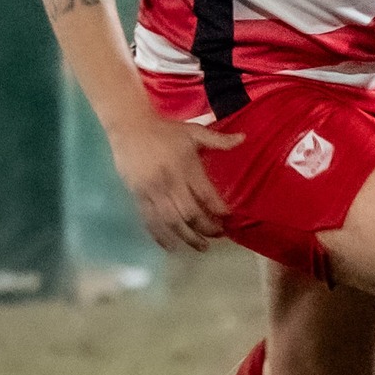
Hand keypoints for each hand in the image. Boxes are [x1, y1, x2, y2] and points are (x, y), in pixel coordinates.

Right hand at [108, 112, 242, 251]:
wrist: (130, 126)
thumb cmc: (166, 130)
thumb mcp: (194, 131)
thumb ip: (219, 139)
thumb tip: (244, 138)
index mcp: (186, 166)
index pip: (205, 194)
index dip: (218, 209)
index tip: (228, 218)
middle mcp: (170, 181)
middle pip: (189, 212)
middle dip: (206, 227)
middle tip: (218, 235)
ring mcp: (152, 191)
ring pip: (171, 221)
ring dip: (187, 237)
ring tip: (201, 247)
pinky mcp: (137, 196)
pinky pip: (149, 221)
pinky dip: (160, 236)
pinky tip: (171, 247)